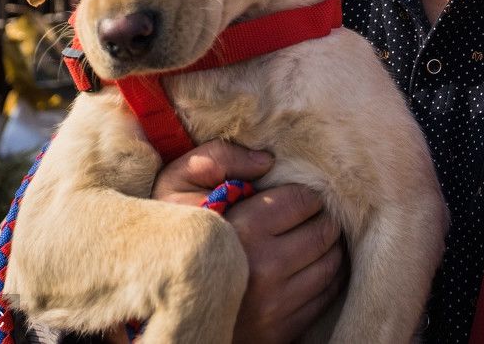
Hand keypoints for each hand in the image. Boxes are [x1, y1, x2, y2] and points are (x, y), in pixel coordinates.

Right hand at [152, 140, 346, 343]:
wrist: (152, 308)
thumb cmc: (168, 236)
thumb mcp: (174, 184)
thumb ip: (217, 158)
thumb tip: (267, 161)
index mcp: (243, 229)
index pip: (304, 201)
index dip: (304, 194)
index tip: (297, 197)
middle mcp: (264, 269)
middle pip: (323, 232)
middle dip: (321, 219)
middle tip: (310, 216)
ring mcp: (274, 306)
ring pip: (331, 265)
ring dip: (328, 248)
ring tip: (312, 238)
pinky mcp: (279, 332)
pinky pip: (325, 296)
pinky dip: (326, 278)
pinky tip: (310, 266)